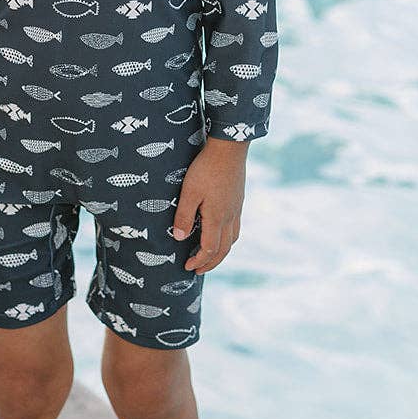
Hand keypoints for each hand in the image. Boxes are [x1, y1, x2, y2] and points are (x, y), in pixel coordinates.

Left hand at [171, 139, 247, 273]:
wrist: (229, 149)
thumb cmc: (206, 169)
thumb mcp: (189, 192)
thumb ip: (184, 216)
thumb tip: (179, 238)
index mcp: (217, 218)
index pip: (210, 249)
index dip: (199, 261)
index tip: (188, 266)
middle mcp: (230, 217)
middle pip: (224, 249)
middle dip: (211, 262)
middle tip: (198, 269)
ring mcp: (237, 209)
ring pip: (232, 239)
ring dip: (221, 252)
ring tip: (209, 255)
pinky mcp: (238, 201)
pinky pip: (236, 227)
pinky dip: (227, 238)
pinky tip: (218, 232)